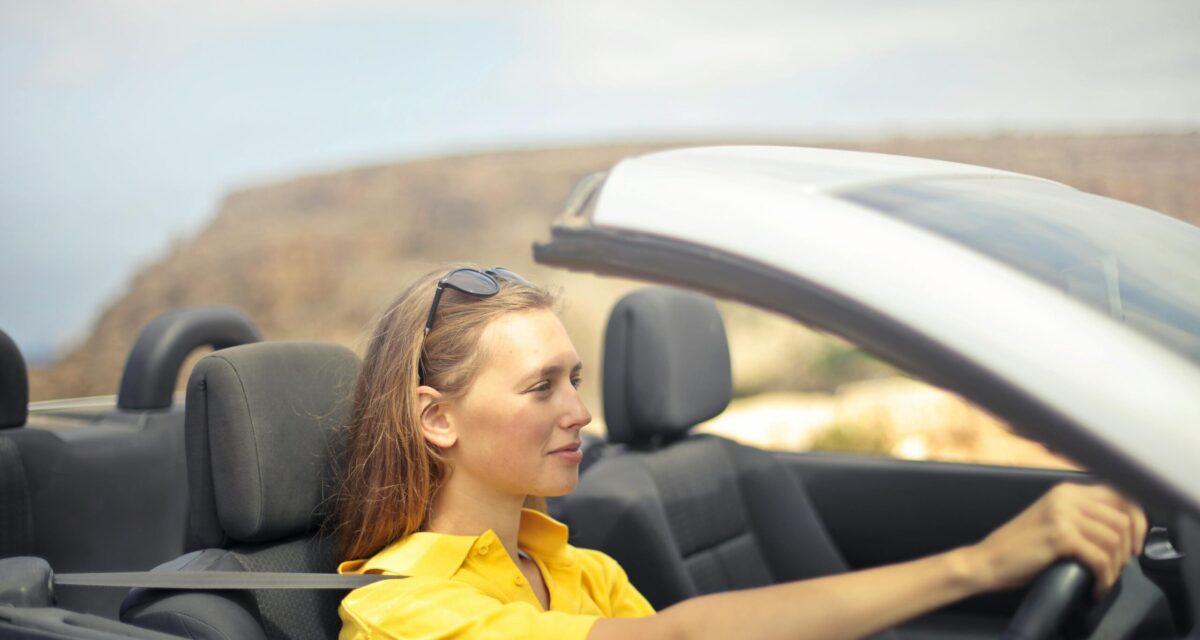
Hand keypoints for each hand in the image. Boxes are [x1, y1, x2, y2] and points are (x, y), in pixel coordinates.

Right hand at [966, 482, 1147, 599]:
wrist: (987, 560)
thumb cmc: (1020, 548)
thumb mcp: (1053, 520)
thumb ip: (1082, 516)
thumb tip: (1123, 529)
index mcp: (1067, 491)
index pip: (1121, 495)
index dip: (1138, 521)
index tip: (1135, 544)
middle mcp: (1066, 497)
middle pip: (1123, 519)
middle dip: (1128, 548)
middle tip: (1117, 567)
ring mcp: (1062, 515)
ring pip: (1114, 540)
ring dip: (1115, 566)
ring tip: (1104, 578)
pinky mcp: (1060, 537)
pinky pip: (1100, 558)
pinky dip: (1104, 578)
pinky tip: (1096, 586)